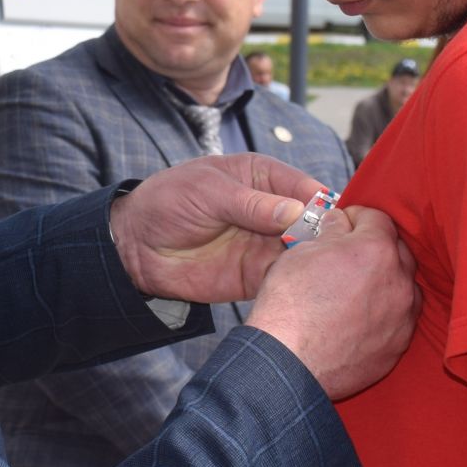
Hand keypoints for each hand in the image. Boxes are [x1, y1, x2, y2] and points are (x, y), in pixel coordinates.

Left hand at [109, 153, 324, 304]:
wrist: (134, 246)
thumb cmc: (167, 202)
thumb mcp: (207, 192)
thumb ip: (251, 203)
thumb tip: (297, 212)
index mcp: (263, 177)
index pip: (306, 187)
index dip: (322, 203)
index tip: (332, 221)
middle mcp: (273, 210)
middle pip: (314, 222)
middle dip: (326, 236)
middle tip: (330, 251)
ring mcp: (267, 244)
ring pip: (306, 253)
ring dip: (314, 263)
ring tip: (318, 272)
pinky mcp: (257, 274)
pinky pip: (286, 279)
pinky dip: (297, 284)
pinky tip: (302, 289)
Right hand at [246, 205, 419, 400]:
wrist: (289, 362)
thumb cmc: (290, 306)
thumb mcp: (301, 253)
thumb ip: (331, 233)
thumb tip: (339, 224)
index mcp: (376, 249)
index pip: (377, 218)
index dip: (355, 217)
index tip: (342, 224)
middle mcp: (398, 281)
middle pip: (396, 250)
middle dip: (374, 247)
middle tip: (347, 255)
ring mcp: (402, 316)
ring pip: (402, 286)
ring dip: (384, 281)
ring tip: (356, 288)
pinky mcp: (398, 346)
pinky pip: (398, 319)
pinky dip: (383, 313)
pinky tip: (359, 317)